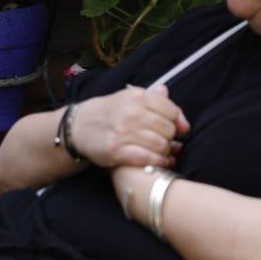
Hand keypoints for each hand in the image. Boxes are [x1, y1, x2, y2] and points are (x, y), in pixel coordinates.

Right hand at [71, 84, 188, 168]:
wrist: (79, 126)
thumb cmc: (109, 112)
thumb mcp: (129, 98)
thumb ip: (156, 102)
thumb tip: (181, 117)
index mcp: (136, 96)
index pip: (171, 110)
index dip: (178, 121)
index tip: (180, 128)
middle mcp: (131, 113)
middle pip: (168, 129)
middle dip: (171, 137)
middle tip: (168, 141)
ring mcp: (124, 132)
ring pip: (161, 145)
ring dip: (166, 151)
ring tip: (165, 152)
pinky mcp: (117, 151)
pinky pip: (148, 159)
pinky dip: (159, 162)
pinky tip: (161, 161)